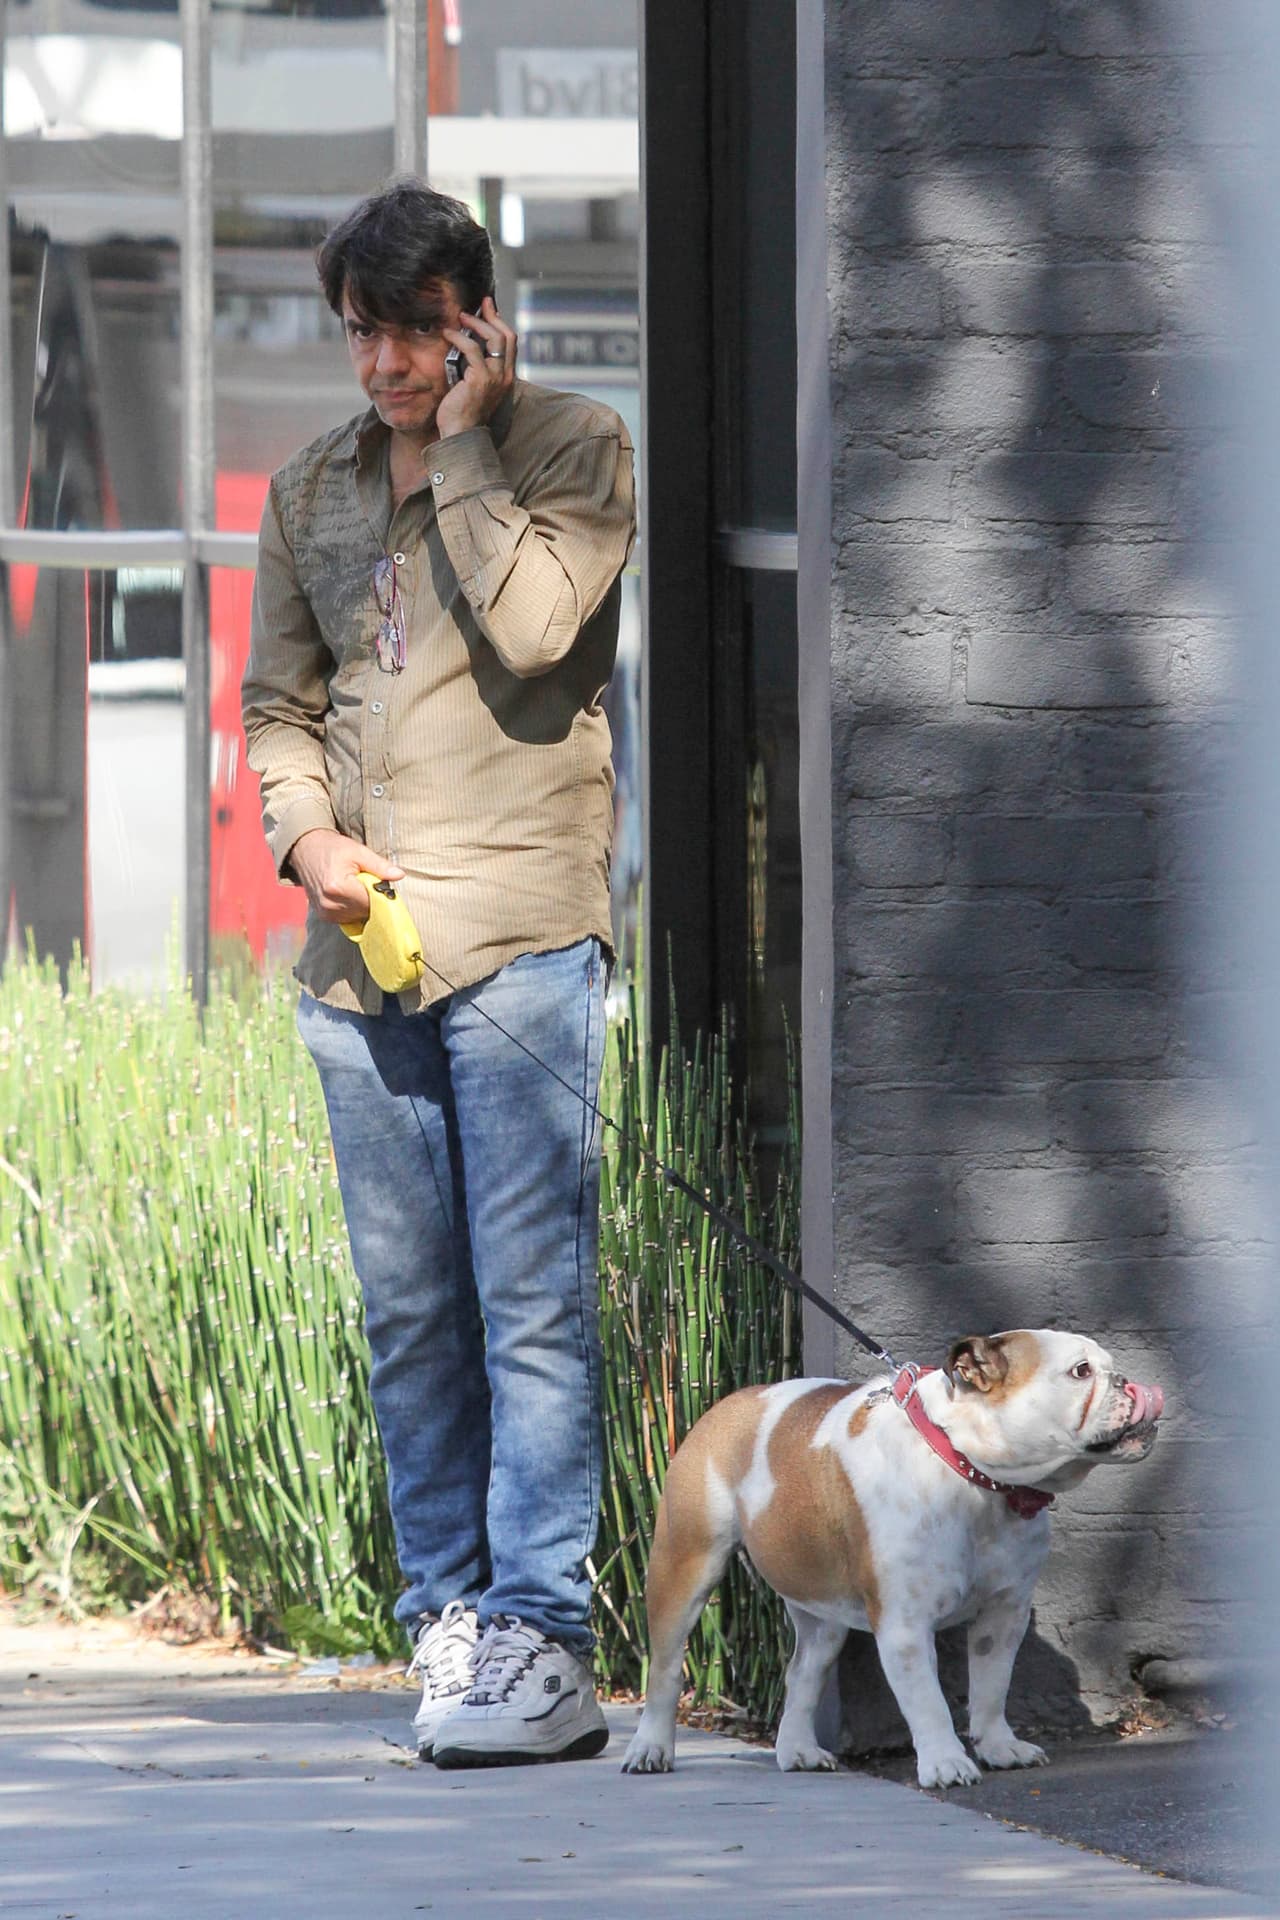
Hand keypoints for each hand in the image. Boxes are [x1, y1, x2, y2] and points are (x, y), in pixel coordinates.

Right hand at [288, 829, 403, 923]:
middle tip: (368, 882)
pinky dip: (353, 909)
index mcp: (339, 887)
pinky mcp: (324, 916)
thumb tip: (399, 875)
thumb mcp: (358, 851)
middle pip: (366, 911)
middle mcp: (330, 904)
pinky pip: (348, 918)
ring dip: (363, 905)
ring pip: (358, 917)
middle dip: (372, 899)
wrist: (306, 850)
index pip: (372, 902)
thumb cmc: (333, 848)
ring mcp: (325, 912)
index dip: (381, 895)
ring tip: (356, 887)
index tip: (384, 886)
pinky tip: (349, 895)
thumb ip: (379, 866)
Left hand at [435, 296, 516, 438]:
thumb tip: (468, 345)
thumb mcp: (474, 386)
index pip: (510, 342)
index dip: (499, 322)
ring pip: (494, 338)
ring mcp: (495, 377)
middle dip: (492, 316)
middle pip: (507, 335)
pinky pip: (473, 349)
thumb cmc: (462, 413)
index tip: (488, 308)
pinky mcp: (481, 379)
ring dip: (476, 323)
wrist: (460, 435)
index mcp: (506, 377)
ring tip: (460, 318)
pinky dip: (459, 337)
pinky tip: (448, 334)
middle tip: (477, 306)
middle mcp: (505, 376)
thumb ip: (476, 367)